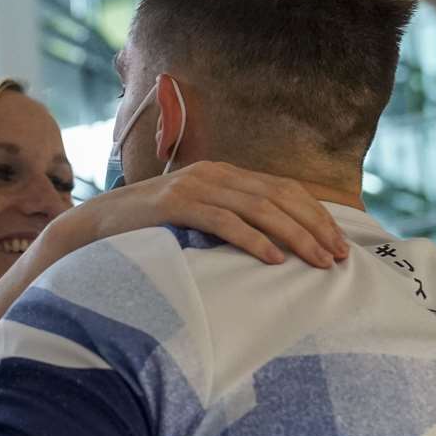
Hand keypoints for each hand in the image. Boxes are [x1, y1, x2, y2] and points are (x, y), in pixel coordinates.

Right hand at [57, 161, 349, 268]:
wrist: (95, 225)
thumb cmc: (151, 230)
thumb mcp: (198, 218)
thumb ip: (231, 220)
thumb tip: (275, 245)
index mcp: (225, 174)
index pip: (283, 189)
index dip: (316, 215)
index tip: (339, 244)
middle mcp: (214, 174)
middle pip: (278, 197)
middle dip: (314, 227)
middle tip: (338, 257)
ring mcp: (194, 186)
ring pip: (258, 209)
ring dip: (294, 236)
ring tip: (317, 261)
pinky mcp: (175, 205)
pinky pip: (223, 222)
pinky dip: (252, 240)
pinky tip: (274, 259)